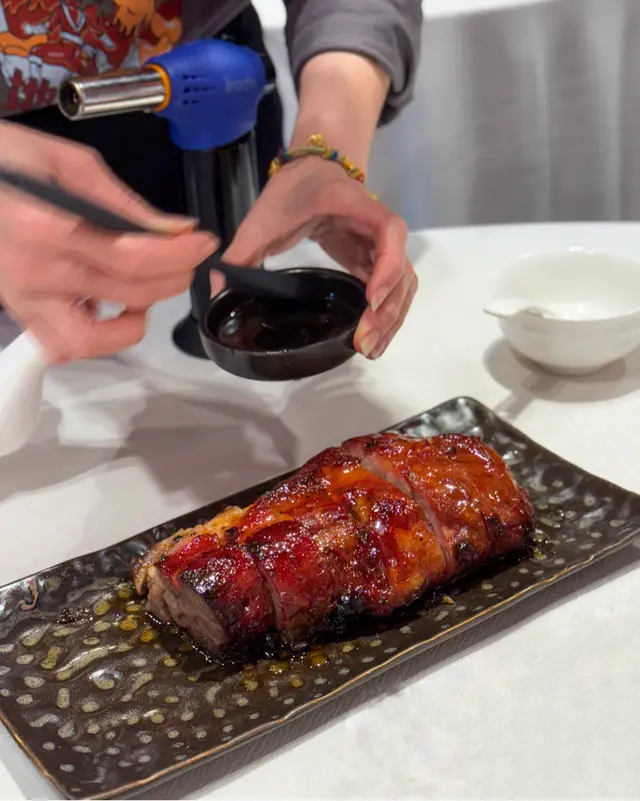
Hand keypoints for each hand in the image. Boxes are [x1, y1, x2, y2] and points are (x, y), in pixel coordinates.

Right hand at [0, 121, 217, 362]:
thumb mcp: (65, 161)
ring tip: (144, 288)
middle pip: (128, 294)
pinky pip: (63, 346)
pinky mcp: (18, 314)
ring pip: (98, 338)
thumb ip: (122, 201)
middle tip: (186, 256)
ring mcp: (23, 301)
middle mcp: (35, 274)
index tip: (204, 241)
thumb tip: (175, 229)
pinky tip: (107, 308)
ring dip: (137, 318)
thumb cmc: (4, 159)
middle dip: (173, 277)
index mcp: (48, 227)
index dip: (179, 254)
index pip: (133, 257)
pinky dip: (97, 337)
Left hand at [222, 156, 416, 359]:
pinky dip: (389, 313)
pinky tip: (373, 336)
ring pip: (403, 285)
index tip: (371, 300)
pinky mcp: (376, 260)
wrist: (313, 169)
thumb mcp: (263, 219)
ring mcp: (381, 246)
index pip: (389, 234)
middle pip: (402, 270)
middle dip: (387, 310)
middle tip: (364, 342)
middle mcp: (378, 227)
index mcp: (355, 207)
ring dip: (392, 318)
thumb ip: (241, 253)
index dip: (387, 267)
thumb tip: (216, 289)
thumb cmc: (293, 190)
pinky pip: (394, 289)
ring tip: (369, 348)